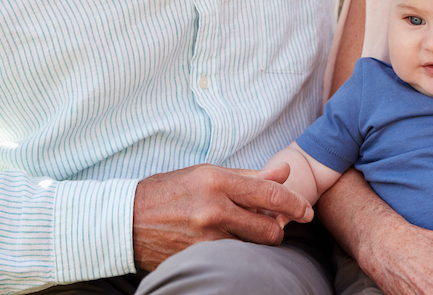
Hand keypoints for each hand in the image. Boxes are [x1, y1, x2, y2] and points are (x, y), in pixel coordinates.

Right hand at [132, 163, 312, 271]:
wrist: (126, 220)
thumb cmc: (171, 191)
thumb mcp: (208, 173)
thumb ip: (250, 176)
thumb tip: (285, 173)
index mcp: (216, 181)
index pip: (269, 193)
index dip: (294, 203)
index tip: (307, 211)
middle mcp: (213, 209)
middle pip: (268, 228)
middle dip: (276, 228)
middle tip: (272, 224)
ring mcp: (205, 238)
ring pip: (253, 246)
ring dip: (256, 241)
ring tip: (243, 230)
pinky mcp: (197, 259)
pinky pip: (233, 257)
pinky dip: (238, 251)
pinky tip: (227, 242)